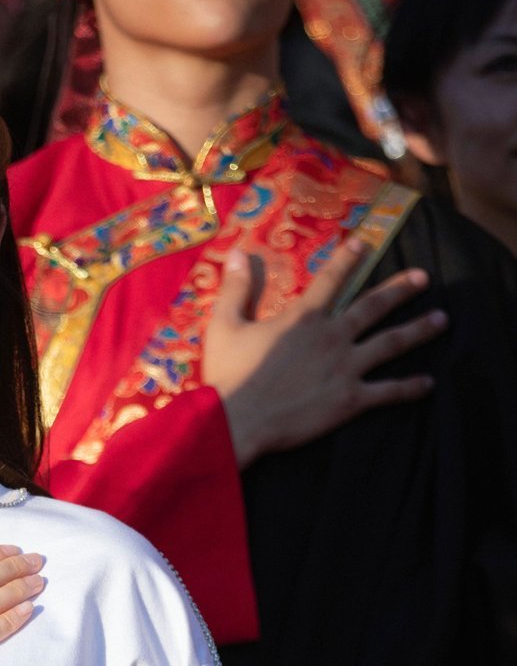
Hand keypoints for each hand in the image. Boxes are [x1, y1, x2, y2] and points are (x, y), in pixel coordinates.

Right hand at [206, 238, 445, 465]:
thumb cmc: (228, 376)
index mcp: (304, 318)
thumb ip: (235, 289)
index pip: (331, 280)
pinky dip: (408, 388)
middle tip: (424, 277)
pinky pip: (387, 391)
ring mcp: (345, 367)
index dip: (348, 259)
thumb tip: (238, 252)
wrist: (237, 421)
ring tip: (441, 320)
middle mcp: (332, 336)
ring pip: (391, 343)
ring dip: (418, 330)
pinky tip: (428, 383)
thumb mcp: (224, 327)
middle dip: (401, 289)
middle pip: (374, 306)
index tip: (364, 244)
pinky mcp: (349, 399)